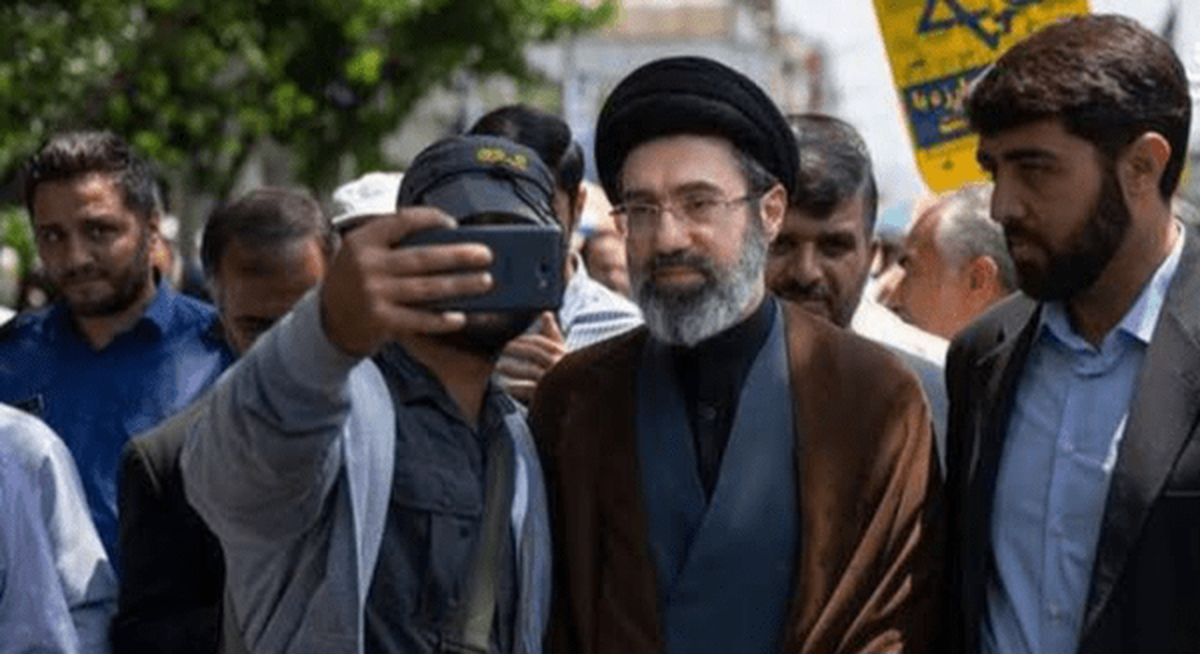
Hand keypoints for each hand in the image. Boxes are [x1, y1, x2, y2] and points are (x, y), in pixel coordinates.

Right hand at [320, 208, 493, 356]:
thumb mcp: (363, 254)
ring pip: (428, 288)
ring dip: (461, 285)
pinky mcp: (380, 320)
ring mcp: (373, 293)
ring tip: (486, 281)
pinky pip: (419, 320)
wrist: (327, 321)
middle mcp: (366, 265)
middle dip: (459, 255)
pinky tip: (462, 316)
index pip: (403, 221)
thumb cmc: (357, 281)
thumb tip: (448, 241)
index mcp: (363, 240)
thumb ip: (392, 245)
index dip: (431, 219)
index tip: (454, 223)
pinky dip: (442, 319)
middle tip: (487, 254)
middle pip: (423, 257)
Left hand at [496, 311, 566, 403]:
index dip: (526, 339)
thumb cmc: (572, 371)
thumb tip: (545, 313)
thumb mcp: (564, 351)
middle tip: (504, 347)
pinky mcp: (550, 395)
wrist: (581, 395)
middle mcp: (560, 364)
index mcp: (563, 353)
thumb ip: (553, 333)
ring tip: (499, 367)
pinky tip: (508, 387)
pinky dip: (518, 388)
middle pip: (534, 353)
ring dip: (512, 368)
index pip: (542, 342)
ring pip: (530, 370)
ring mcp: (555, 380)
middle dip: (517, 349)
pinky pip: (531, 389)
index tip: (514, 339)